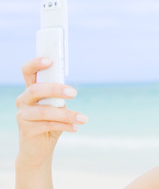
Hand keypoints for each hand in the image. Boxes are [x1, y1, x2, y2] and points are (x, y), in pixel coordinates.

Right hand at [15, 57, 87, 187]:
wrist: (38, 150)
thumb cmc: (50, 123)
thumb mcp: (55, 107)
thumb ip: (58, 97)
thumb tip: (69, 90)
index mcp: (30, 90)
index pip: (28, 71)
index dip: (36, 64)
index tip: (50, 61)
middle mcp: (23, 100)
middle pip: (36, 89)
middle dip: (55, 89)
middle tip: (74, 93)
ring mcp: (23, 116)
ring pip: (45, 111)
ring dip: (67, 114)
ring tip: (83, 118)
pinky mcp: (27, 130)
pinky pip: (48, 125)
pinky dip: (65, 126)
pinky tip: (76, 128)